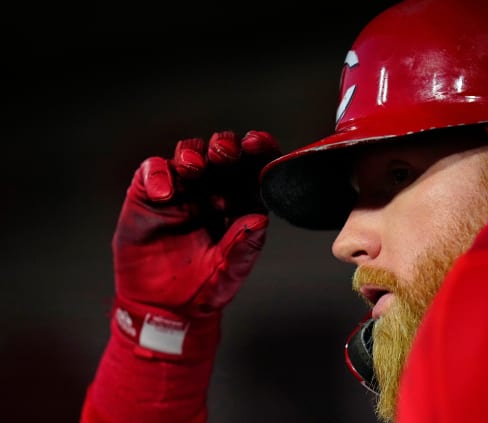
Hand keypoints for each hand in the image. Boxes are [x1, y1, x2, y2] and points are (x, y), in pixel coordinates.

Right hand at [112, 130, 280, 315]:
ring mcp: (182, 190)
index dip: (259, 150)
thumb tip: (260, 221)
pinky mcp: (149, 195)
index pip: (255, 168)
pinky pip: (152, 172)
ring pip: (189, 154)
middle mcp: (213, 190)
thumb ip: (243, 249)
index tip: (258, 143)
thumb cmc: (203, 289)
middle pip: (223, 153)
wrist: (163, 309)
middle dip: (225, 146)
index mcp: (241, 202)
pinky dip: (158, 175)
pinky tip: (164, 192)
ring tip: (193, 166)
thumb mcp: (227, 274)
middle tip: (224, 153)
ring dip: (193, 153)